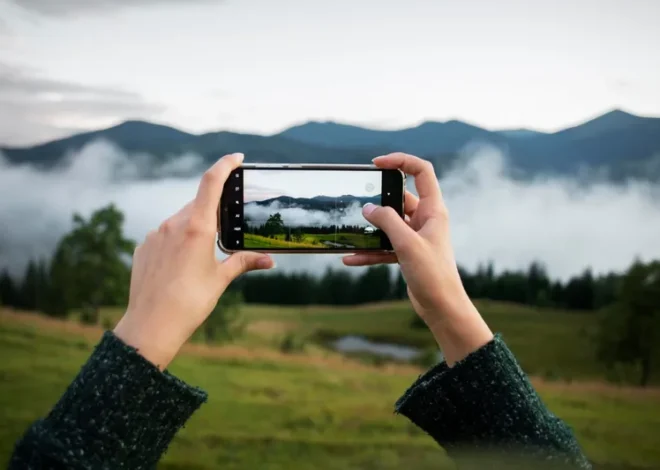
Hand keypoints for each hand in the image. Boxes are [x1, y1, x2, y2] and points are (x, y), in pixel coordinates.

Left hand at [114, 153, 273, 369]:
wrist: (151, 325)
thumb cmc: (190, 302)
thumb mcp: (221, 279)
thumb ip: (244, 262)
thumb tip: (269, 260)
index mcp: (196, 227)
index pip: (211, 183)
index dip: (225, 165)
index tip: (237, 157)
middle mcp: (173, 224)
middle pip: (197, 204)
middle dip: (213, 210)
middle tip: (226, 226)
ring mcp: (155, 235)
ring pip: (180, 219)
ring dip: (194, 227)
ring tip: (202, 256)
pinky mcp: (143, 247)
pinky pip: (164, 235)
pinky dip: (177, 241)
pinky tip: (181, 266)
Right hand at [343, 153, 492, 364]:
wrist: (442, 307)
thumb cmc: (433, 275)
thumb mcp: (407, 244)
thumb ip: (387, 222)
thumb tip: (368, 208)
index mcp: (433, 210)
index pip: (421, 172)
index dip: (401, 161)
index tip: (377, 164)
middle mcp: (425, 220)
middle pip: (399, 197)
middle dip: (378, 199)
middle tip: (358, 200)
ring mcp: (415, 237)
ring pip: (388, 224)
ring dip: (370, 228)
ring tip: (350, 230)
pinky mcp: (407, 254)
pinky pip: (384, 246)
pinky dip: (369, 251)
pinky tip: (350, 258)